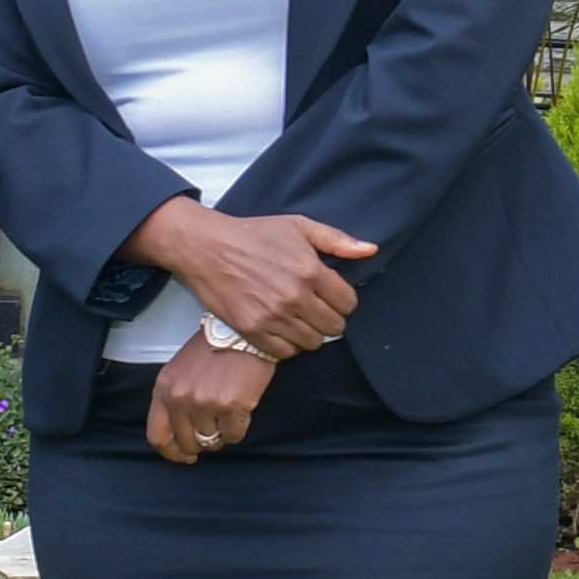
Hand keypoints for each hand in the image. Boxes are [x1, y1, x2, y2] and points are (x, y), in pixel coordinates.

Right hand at [131, 200, 376, 355]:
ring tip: (299, 318)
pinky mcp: (253, 330)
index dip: (343, 300)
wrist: (208, 248)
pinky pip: (286, 352)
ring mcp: (273, 317)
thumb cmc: (254, 234)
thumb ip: (337, 240)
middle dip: (330, 318)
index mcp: (310, 270)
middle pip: (334, 327)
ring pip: (312, 342)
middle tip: (316, 308)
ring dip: (310, 333)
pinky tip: (282, 328)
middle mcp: (295, 297)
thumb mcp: (298, 226)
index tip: (331, 296)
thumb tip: (370, 250)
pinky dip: (288, 344)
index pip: (348, 304)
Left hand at [145, 336, 276, 463]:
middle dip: (201, 444)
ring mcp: (204, 404)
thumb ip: (174, 398)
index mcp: (164, 388)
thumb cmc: (214, 347)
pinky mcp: (230, 407)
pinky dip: (238, 428)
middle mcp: (180, 399)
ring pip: (211, 441)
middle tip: (213, 433)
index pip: (158, 435)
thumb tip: (182, 432)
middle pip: (186, 443)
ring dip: (221, 433)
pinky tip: (241, 410)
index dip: (172, 452)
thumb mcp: (180, 370)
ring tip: (228, 413)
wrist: (242, 332)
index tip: (184, 456)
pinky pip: (233, 436)